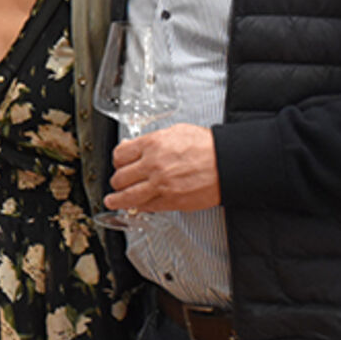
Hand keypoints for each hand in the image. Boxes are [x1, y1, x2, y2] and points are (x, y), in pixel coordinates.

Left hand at [105, 123, 220, 213]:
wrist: (228, 163)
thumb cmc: (207, 146)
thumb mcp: (175, 132)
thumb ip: (151, 140)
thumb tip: (134, 146)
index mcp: (152, 145)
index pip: (120, 155)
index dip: (117, 161)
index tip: (119, 164)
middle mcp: (152, 165)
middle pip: (120, 177)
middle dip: (117, 180)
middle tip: (118, 182)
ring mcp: (160, 185)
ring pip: (127, 196)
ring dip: (117, 200)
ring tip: (112, 201)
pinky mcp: (171, 201)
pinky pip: (147, 207)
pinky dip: (138, 207)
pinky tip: (135, 206)